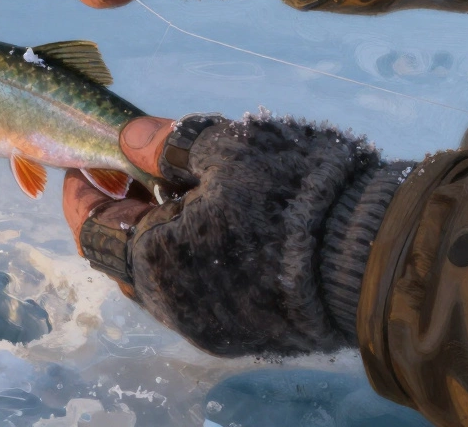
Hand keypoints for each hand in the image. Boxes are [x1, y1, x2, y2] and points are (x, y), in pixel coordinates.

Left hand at [66, 112, 392, 356]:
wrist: (381, 254)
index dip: (86, 191)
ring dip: (167, 232)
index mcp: (154, 264)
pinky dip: (200, 256)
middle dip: (129, 208)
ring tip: (195, 186)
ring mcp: (214, 326)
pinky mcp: (251, 332)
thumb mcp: (226, 147)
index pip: (93, 230)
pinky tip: (228, 219)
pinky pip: (205, 291)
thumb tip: (125, 136)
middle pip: (128, 256)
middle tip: (146, 166)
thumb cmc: (297, 193)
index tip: (93, 160)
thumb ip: (165, 144)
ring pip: (167, 276)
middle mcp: (175, 308)